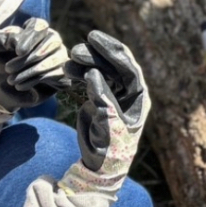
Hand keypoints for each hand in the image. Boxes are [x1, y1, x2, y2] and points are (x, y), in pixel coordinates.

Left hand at [0, 19, 69, 114]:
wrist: (1, 91)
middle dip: (29, 57)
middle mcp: (51, 40)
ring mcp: (60, 57)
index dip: (31, 37)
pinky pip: (58, 74)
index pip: (40, 26)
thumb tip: (18, 40)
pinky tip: (20, 86)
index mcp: (35, 30)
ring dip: (31, 71)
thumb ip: (3, 37)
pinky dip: (37, 80)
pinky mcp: (62, 75)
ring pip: (56, 59)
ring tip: (11, 80)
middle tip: (8, 69)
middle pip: (52, 41)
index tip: (18, 52)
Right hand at [58, 32, 150, 196]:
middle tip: (77, 48)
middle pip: (114, 65)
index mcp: (138, 97)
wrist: (99, 167)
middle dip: (97, 55)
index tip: (94, 39)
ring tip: (69, 58)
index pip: (128, 67)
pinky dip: (78, 74)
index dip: (112, 51)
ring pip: (100, 71)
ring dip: (86, 63)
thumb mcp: (109, 126)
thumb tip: (93, 74)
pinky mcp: (98, 99)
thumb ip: (103, 100)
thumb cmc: (111, 150)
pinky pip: (89, 80)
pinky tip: (67, 69)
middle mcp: (128, 93)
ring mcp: (112, 95)